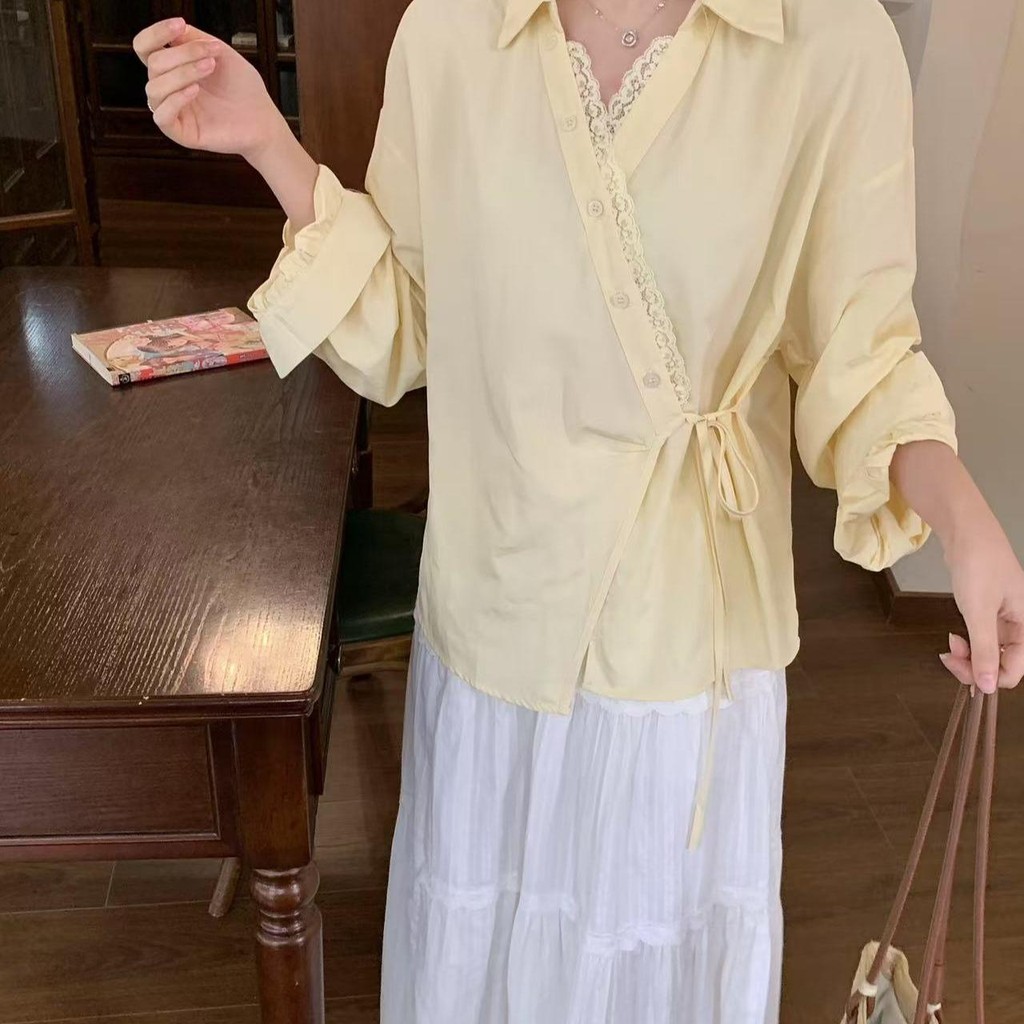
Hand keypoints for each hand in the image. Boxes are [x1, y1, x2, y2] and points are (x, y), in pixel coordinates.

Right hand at [133, 18, 287, 162]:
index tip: (180, 24)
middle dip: (184, 54)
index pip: (146, 47)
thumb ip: (194, 39)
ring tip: (209, 68)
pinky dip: (176, 100)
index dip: (156, 33)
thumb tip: (172, 30)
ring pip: (154, 87)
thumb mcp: (220, 53)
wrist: (262, 118)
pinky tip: (195, 91)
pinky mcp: (180, 132)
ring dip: (183, 73)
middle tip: (212, 56)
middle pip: (154, 64)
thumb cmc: (243, 88)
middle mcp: (169, 88)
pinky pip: (161, 115)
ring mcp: (174, 111)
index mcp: (173, 68)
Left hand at [941, 518, 1023, 692]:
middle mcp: (1019, 622)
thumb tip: (989, 687)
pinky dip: (967, 641)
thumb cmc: (978, 566)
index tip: (964, 673)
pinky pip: (981, 635)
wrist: (965, 530)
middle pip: (1002, 661)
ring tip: (950, 646)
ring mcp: (1003, 616)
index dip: (991, 677)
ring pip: (989, 649)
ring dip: (969, 654)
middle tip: (950, 658)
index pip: (1016, 668)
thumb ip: (984, 650)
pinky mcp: (987, 608)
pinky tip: (954, 637)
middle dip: (976, 666)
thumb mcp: (979, 611)